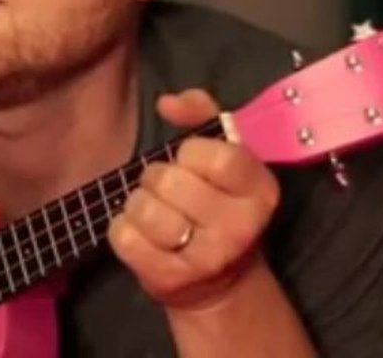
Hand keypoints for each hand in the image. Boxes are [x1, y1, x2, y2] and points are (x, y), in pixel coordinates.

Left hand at [108, 89, 280, 310]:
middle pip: (169, 179)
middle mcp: (239, 228)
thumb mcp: (222, 154)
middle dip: (158, 177)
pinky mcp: (169, 277)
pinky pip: (122, 235)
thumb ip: (201, 114)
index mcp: (259, 191)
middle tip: (170, 191)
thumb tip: (167, 102)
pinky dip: (123, 228)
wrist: (217, 279)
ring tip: (155, 212)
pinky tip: (143, 235)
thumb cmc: (216, 203)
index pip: (216, 155)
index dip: (191, 152)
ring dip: (138, 204)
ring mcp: (205, 258)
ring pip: (142, 207)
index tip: (191, 161)